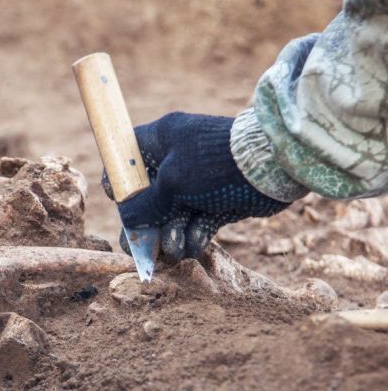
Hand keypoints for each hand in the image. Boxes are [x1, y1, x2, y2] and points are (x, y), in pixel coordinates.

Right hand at [102, 112, 289, 260]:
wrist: (272, 169)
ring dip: (170, 236)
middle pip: (147, 198)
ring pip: (170, 217)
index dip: (119, 183)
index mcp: (161, 140)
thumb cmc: (215, 164)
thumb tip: (126, 219)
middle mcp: (175, 161)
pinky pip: (194, 224)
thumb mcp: (172, 182)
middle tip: (141, 250)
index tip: (121, 204)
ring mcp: (195, 184)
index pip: (127, 159)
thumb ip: (145, 203)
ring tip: (176, 249)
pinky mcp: (215, 203)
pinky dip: (193, 237)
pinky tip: (195, 245)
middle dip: (145, 225)